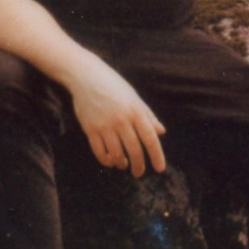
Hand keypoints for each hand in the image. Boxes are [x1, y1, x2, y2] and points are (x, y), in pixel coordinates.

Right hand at [68, 61, 166, 176]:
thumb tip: (161, 132)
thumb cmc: (113, 86)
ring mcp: (105, 125)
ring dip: (122, 164)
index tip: (160, 169)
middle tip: (139, 173)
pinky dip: (106, 161)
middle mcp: (122, 119)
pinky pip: (100, 152)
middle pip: (135, 150)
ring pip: (117, 154)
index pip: (150, 138)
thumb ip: (148, 115)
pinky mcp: (90, 129)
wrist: (87, 76)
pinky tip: (110, 161)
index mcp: (135, 111)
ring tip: (124, 165)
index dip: (157, 156)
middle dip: (139, 165)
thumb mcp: (134, 97)